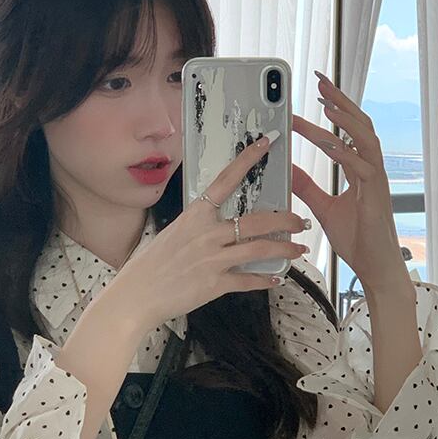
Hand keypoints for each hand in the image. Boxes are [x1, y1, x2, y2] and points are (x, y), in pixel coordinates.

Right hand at [112, 135, 309, 332]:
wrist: (136, 295)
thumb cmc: (150, 264)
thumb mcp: (173, 233)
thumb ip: (198, 226)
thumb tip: (217, 222)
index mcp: (195, 215)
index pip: (226, 180)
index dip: (248, 160)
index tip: (267, 143)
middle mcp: (207, 234)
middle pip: (257, 221)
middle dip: (285, 220)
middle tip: (301, 220)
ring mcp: (213, 259)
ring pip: (260, 249)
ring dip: (285, 249)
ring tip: (300, 249)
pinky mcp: (215, 284)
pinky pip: (249, 280)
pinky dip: (265, 280)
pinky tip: (277, 278)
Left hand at [291, 71, 411, 293]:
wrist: (374, 267)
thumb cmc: (357, 239)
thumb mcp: (323, 208)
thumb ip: (307, 187)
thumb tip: (287, 168)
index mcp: (360, 169)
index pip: (347, 130)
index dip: (334, 108)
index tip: (316, 91)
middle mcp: (371, 169)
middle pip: (359, 124)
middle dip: (340, 101)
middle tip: (320, 81)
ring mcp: (376, 180)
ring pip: (364, 139)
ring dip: (345, 119)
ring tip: (326, 102)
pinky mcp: (375, 195)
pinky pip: (362, 166)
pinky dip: (346, 151)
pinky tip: (331, 140)